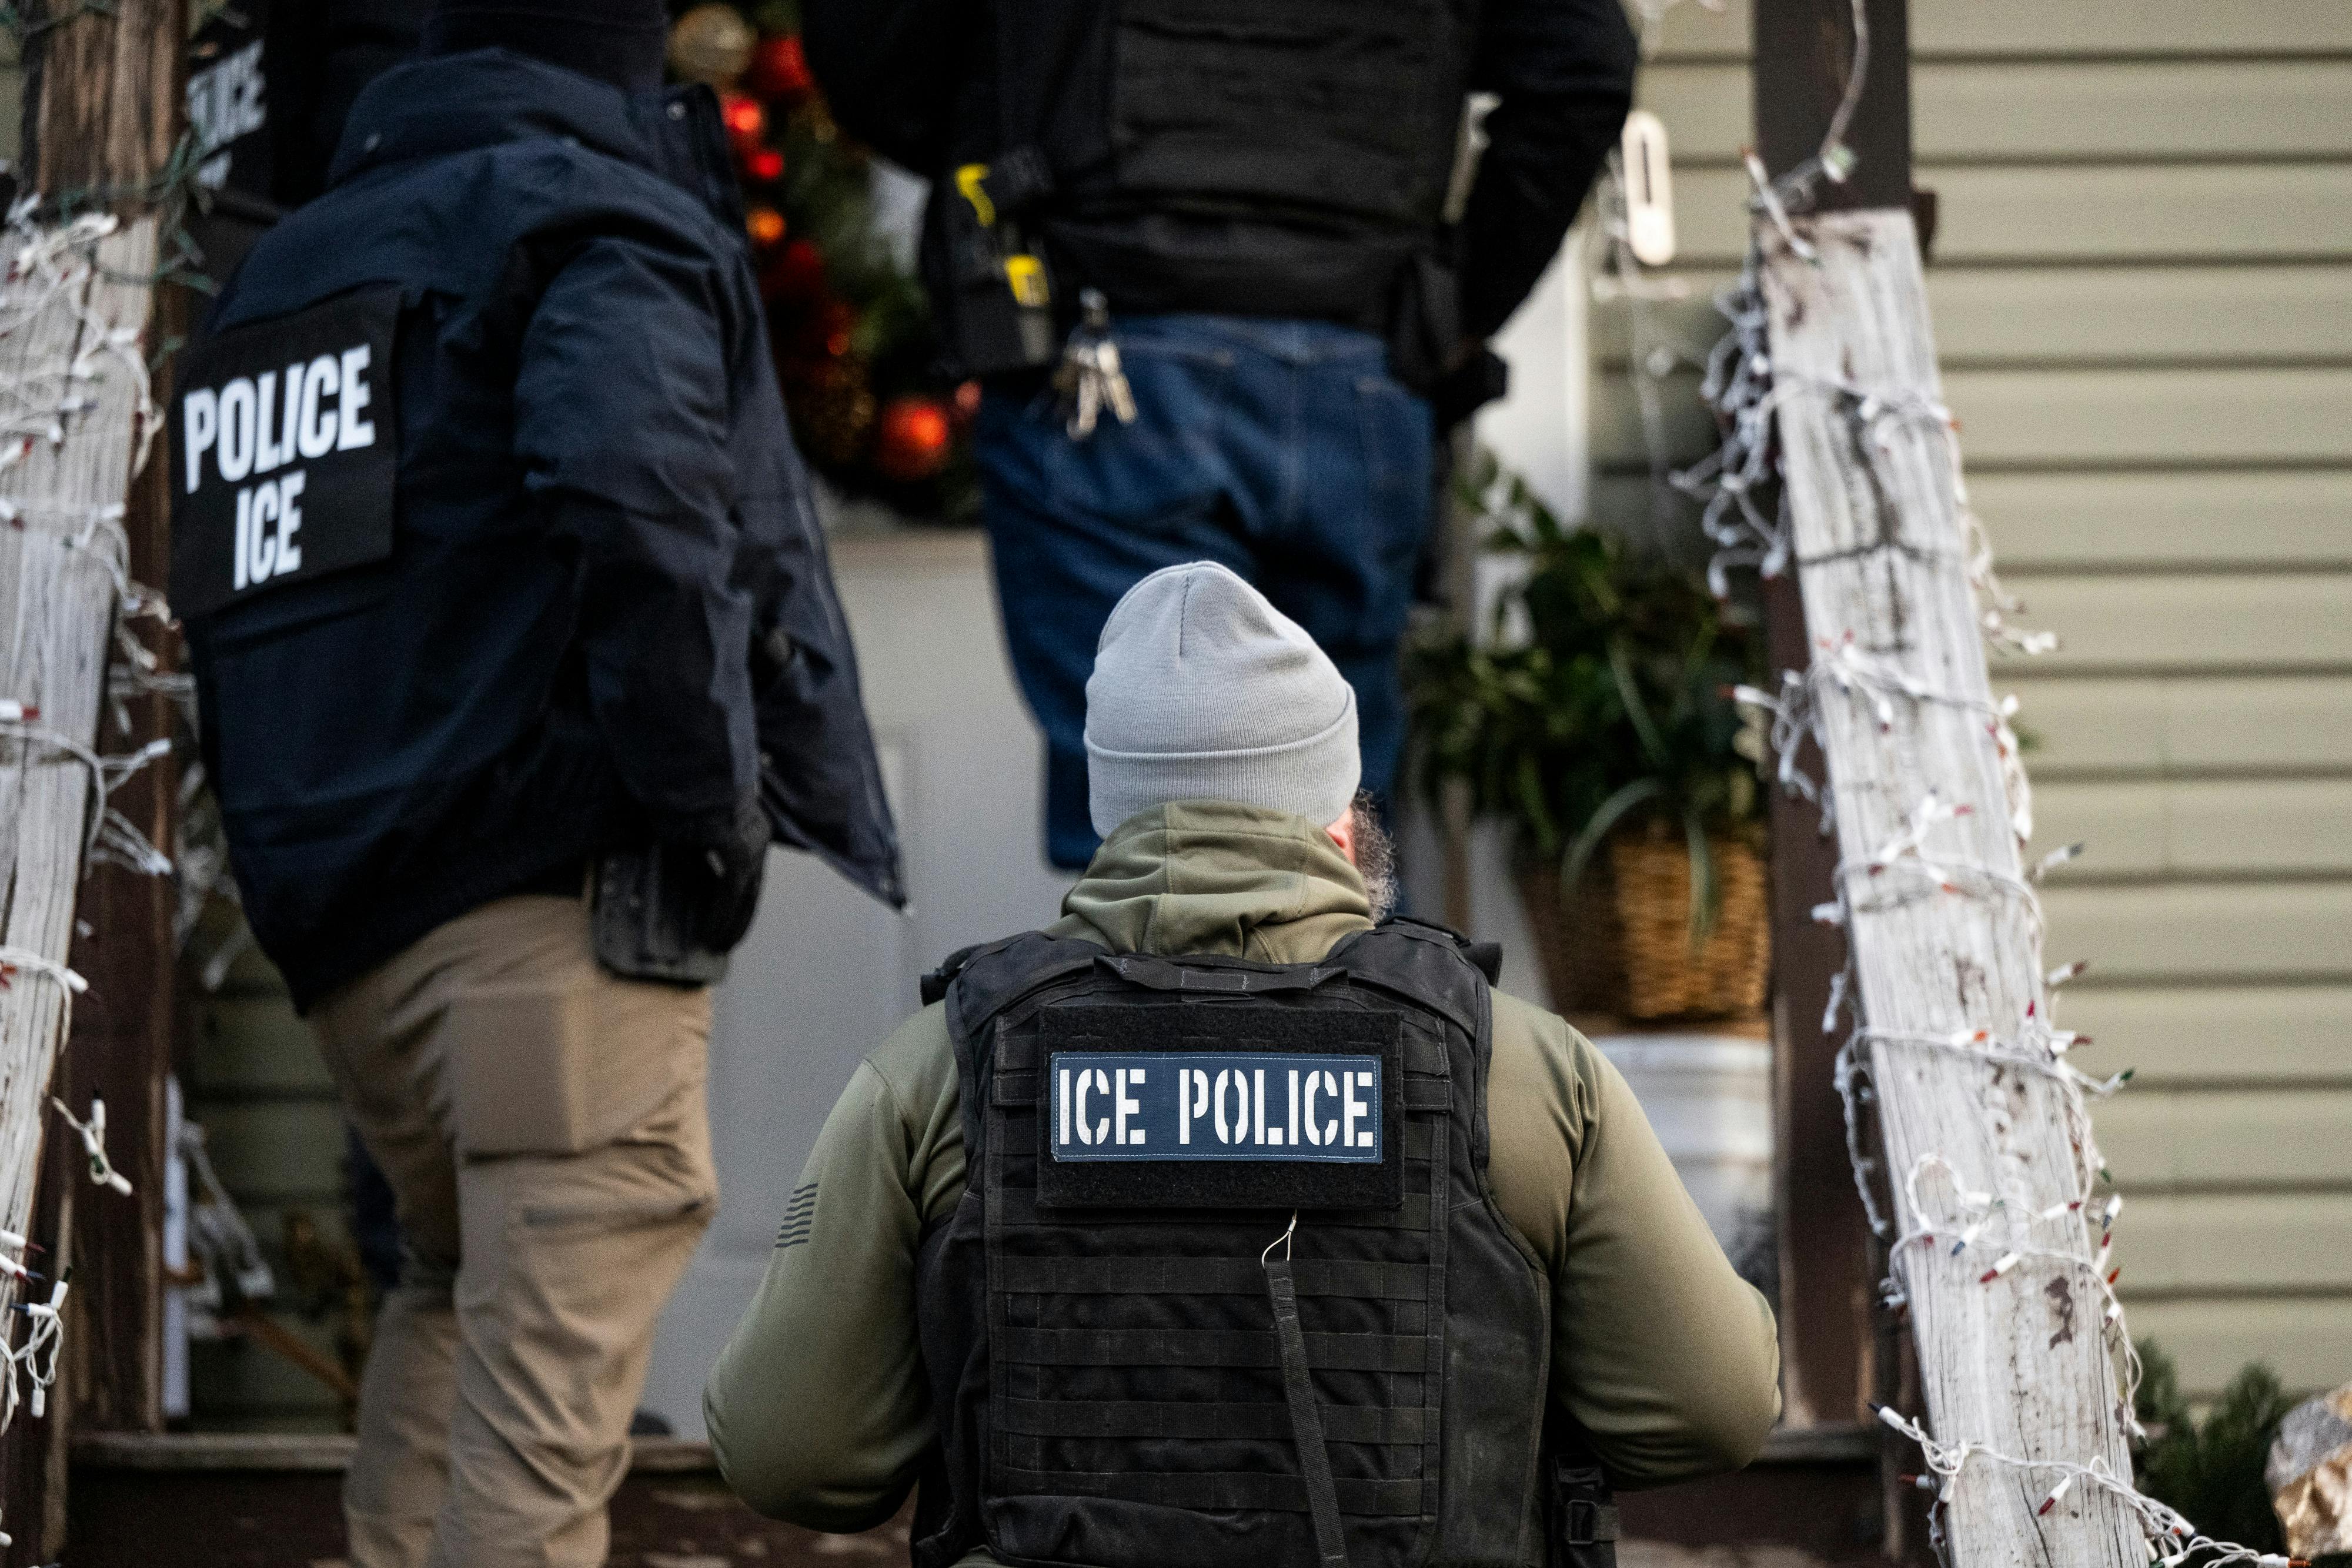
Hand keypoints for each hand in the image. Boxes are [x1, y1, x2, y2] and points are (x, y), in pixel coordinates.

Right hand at [694, 790, 770, 951]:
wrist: (687, 767)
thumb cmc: (684, 789)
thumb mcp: (694, 822)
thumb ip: (697, 846)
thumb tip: (689, 866)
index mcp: (749, 828)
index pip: (750, 874)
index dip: (742, 901)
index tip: (733, 920)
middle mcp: (756, 837)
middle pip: (754, 889)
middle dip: (741, 919)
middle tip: (727, 942)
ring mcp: (750, 843)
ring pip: (746, 896)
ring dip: (732, 924)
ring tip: (719, 945)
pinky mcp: (736, 849)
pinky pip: (731, 893)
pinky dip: (721, 915)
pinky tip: (712, 933)